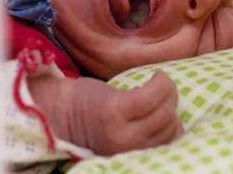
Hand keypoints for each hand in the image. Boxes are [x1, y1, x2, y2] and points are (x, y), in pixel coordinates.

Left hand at [29, 70, 182, 155]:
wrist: (58, 109)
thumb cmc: (89, 119)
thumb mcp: (119, 136)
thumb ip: (142, 134)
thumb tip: (173, 120)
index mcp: (128, 155)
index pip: (169, 144)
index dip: (175, 124)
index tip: (168, 110)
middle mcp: (126, 148)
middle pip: (170, 127)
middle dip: (173, 106)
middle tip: (164, 93)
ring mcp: (121, 131)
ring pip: (165, 113)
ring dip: (169, 94)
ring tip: (160, 83)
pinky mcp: (115, 109)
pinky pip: (151, 96)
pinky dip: (160, 84)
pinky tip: (157, 77)